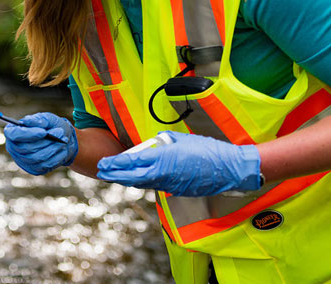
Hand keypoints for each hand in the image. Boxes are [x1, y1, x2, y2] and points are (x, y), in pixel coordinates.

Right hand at [4, 112, 77, 174]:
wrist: (60, 139)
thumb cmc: (49, 126)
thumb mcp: (45, 119)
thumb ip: (37, 120)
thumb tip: (27, 121)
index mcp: (12, 132)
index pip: (14, 135)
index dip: (28, 134)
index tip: (43, 132)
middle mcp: (14, 148)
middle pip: (26, 148)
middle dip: (46, 141)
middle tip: (60, 132)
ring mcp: (23, 161)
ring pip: (37, 158)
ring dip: (53, 148)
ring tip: (64, 139)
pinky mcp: (34, 169)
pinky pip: (45, 165)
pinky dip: (56, 157)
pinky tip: (62, 149)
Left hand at [96, 131, 261, 195]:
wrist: (228, 169)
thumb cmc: (208, 150)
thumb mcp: (181, 139)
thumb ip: (163, 142)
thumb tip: (154, 144)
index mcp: (162, 158)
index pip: (132, 161)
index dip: (116, 163)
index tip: (104, 162)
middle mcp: (162, 174)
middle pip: (131, 176)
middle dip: (114, 175)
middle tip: (101, 172)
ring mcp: (169, 184)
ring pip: (142, 183)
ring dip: (126, 180)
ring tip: (114, 177)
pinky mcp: (176, 190)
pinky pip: (154, 186)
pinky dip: (142, 183)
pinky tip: (136, 180)